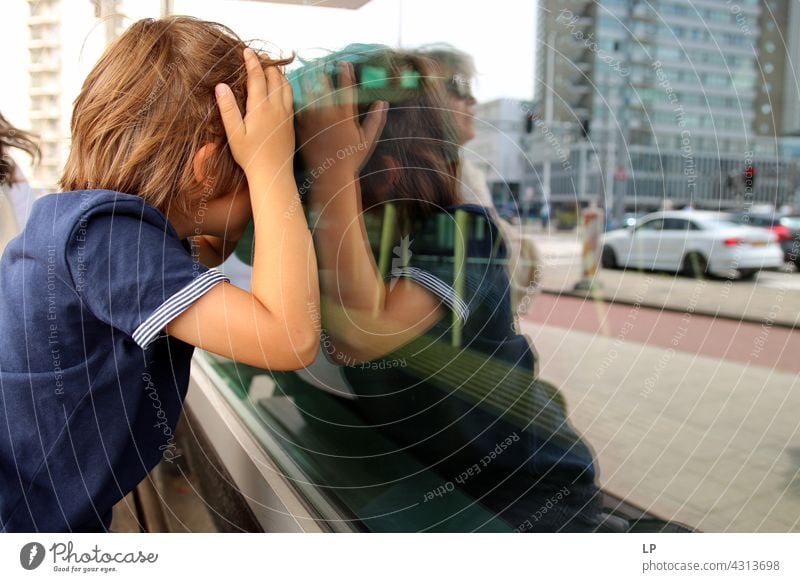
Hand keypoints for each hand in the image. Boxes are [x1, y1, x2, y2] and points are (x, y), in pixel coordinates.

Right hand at [215, 48, 294, 177]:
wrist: (274, 174)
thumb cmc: (250, 156)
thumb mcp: (234, 134)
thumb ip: (228, 109)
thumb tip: (221, 86)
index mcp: (261, 108)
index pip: (257, 76)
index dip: (252, 61)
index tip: (247, 50)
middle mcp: (277, 107)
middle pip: (274, 77)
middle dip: (266, 64)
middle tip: (258, 56)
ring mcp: (286, 114)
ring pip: (285, 85)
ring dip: (278, 73)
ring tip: (270, 67)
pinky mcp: (291, 122)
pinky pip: (290, 96)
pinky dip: (285, 85)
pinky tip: (280, 87)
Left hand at [296, 62, 386, 177]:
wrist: (329, 177)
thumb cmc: (351, 160)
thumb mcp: (368, 141)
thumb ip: (376, 120)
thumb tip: (383, 102)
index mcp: (345, 115)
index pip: (346, 86)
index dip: (345, 72)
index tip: (343, 63)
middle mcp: (327, 114)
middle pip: (323, 84)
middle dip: (322, 70)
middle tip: (321, 61)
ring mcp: (311, 119)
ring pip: (307, 91)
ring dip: (307, 78)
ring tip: (307, 70)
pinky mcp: (300, 126)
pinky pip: (296, 105)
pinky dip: (296, 96)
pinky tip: (295, 89)